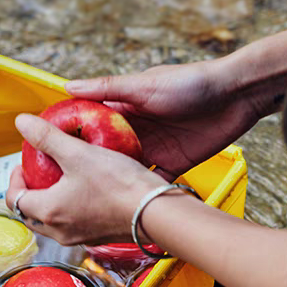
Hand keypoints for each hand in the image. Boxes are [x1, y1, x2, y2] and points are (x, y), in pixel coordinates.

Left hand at [6, 114, 165, 245]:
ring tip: (59, 180)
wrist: (156, 211)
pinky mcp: (97, 238)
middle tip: (37, 173)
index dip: (13, 179)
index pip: (13, 199)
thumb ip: (47, 137)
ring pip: (50, 223)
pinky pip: (72, 225)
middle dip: (28, 193)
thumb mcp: (79, 153)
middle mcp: (59, 231)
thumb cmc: (118, 183)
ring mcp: (79, 237)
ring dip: (48, 203)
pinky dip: (68, 210)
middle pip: (28, 215)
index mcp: (48, 211)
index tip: (23, 164)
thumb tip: (21, 121)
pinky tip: (85, 191)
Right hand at [65, 60, 261, 180]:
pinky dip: (143, 191)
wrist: (236, 95)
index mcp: (127, 108)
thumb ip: (108, 88)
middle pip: (108, 152)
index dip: (73, 136)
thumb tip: (68, 85)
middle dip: (90, 166)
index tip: (50, 150)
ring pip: (128, 169)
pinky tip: (129, 205)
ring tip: (92, 199)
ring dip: (115, 182)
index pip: (92, 122)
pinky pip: (154, 180)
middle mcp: (138, 129)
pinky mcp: (175, 163)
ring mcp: (156, 147)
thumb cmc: (191, 81)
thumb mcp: (145, 84)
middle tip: (67, 184)